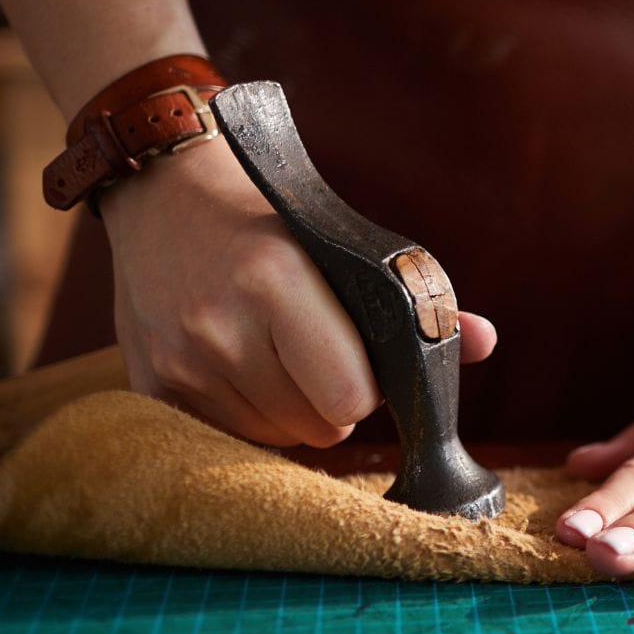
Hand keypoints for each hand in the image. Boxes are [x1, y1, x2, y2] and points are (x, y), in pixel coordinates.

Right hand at [102, 142, 496, 447]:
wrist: (167, 194)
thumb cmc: (277, 225)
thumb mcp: (349, 246)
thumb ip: (420, 300)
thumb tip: (484, 341)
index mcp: (277, 283)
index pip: (350, 397)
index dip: (368, 388)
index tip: (361, 362)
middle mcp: (220, 326)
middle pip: (318, 428)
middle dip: (332, 402)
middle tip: (318, 354)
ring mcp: (180, 361)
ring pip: (276, 438)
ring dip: (289, 411)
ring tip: (277, 355)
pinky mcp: (149, 386)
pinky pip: (228, 438)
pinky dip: (245, 415)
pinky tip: (240, 367)